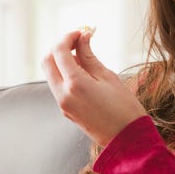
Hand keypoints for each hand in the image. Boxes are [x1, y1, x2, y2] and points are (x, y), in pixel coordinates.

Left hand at [41, 29, 146, 146]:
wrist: (127, 141)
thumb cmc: (125, 109)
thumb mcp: (109, 77)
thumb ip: (90, 56)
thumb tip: (82, 38)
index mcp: (74, 84)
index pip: (59, 51)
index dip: (68, 37)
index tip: (81, 32)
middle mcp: (63, 95)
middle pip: (47, 61)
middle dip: (60, 47)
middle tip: (78, 41)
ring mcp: (62, 104)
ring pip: (50, 73)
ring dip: (61, 60)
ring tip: (83, 54)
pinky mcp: (66, 110)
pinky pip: (58, 86)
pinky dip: (64, 73)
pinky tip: (82, 70)